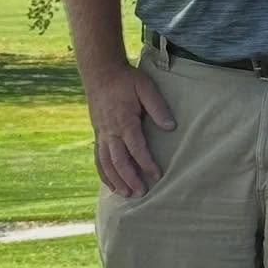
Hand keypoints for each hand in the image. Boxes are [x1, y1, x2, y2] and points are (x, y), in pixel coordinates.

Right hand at [86, 62, 174, 196]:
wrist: (100, 73)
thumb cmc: (126, 80)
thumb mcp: (145, 87)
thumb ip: (158, 107)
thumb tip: (170, 127)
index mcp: (124, 121)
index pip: (136, 148)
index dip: (147, 163)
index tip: (158, 175)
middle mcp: (110, 131)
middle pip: (118, 161)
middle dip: (130, 178)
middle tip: (142, 193)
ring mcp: (101, 134)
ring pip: (106, 163)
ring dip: (115, 180)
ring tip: (126, 194)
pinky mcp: (97, 134)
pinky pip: (98, 158)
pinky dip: (103, 173)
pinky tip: (111, 184)